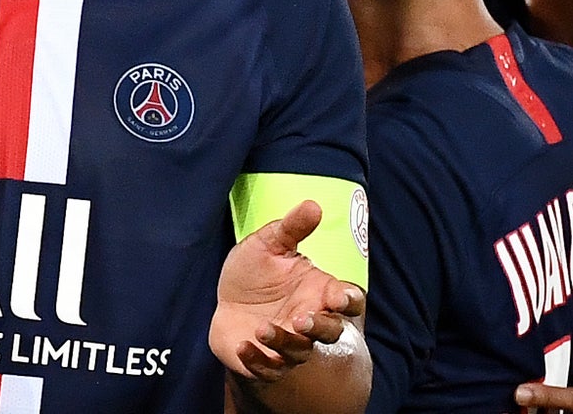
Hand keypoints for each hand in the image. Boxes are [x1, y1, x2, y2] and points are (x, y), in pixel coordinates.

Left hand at [209, 200, 364, 382]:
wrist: (225, 301)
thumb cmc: (255, 272)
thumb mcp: (269, 243)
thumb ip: (292, 228)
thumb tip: (313, 204)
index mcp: (320, 291)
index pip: (348, 300)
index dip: (348, 300)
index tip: (339, 297)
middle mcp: (310, 320)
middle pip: (331, 332)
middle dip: (320, 327)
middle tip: (302, 318)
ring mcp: (290, 343)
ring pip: (299, 351)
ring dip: (284, 342)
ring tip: (262, 328)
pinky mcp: (266, 361)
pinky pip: (269, 368)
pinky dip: (257, 360)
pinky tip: (243, 346)